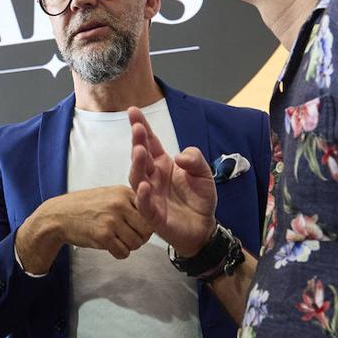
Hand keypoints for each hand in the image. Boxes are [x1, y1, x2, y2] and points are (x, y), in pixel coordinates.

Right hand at [16, 185, 151, 272]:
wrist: (59, 216)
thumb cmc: (84, 206)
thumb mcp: (109, 195)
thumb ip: (129, 202)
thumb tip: (150, 218)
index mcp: (123, 192)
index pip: (149, 212)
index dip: (145, 224)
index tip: (137, 226)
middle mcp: (119, 204)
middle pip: (146, 230)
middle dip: (140, 238)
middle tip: (128, 237)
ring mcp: (111, 220)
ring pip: (136, 244)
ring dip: (128, 246)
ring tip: (116, 240)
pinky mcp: (103, 235)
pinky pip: (123, 252)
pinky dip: (118, 253)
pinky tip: (108, 245)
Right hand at [127, 106, 216, 255]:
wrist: (204, 226)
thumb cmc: (200, 198)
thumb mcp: (204, 173)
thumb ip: (195, 159)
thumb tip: (179, 157)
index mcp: (162, 164)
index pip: (150, 142)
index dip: (141, 127)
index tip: (133, 111)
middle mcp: (152, 177)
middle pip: (141, 157)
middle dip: (138, 142)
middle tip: (138, 129)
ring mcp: (150, 195)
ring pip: (137, 178)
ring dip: (137, 164)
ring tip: (139, 151)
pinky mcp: (153, 214)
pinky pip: (144, 204)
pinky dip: (142, 195)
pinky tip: (143, 186)